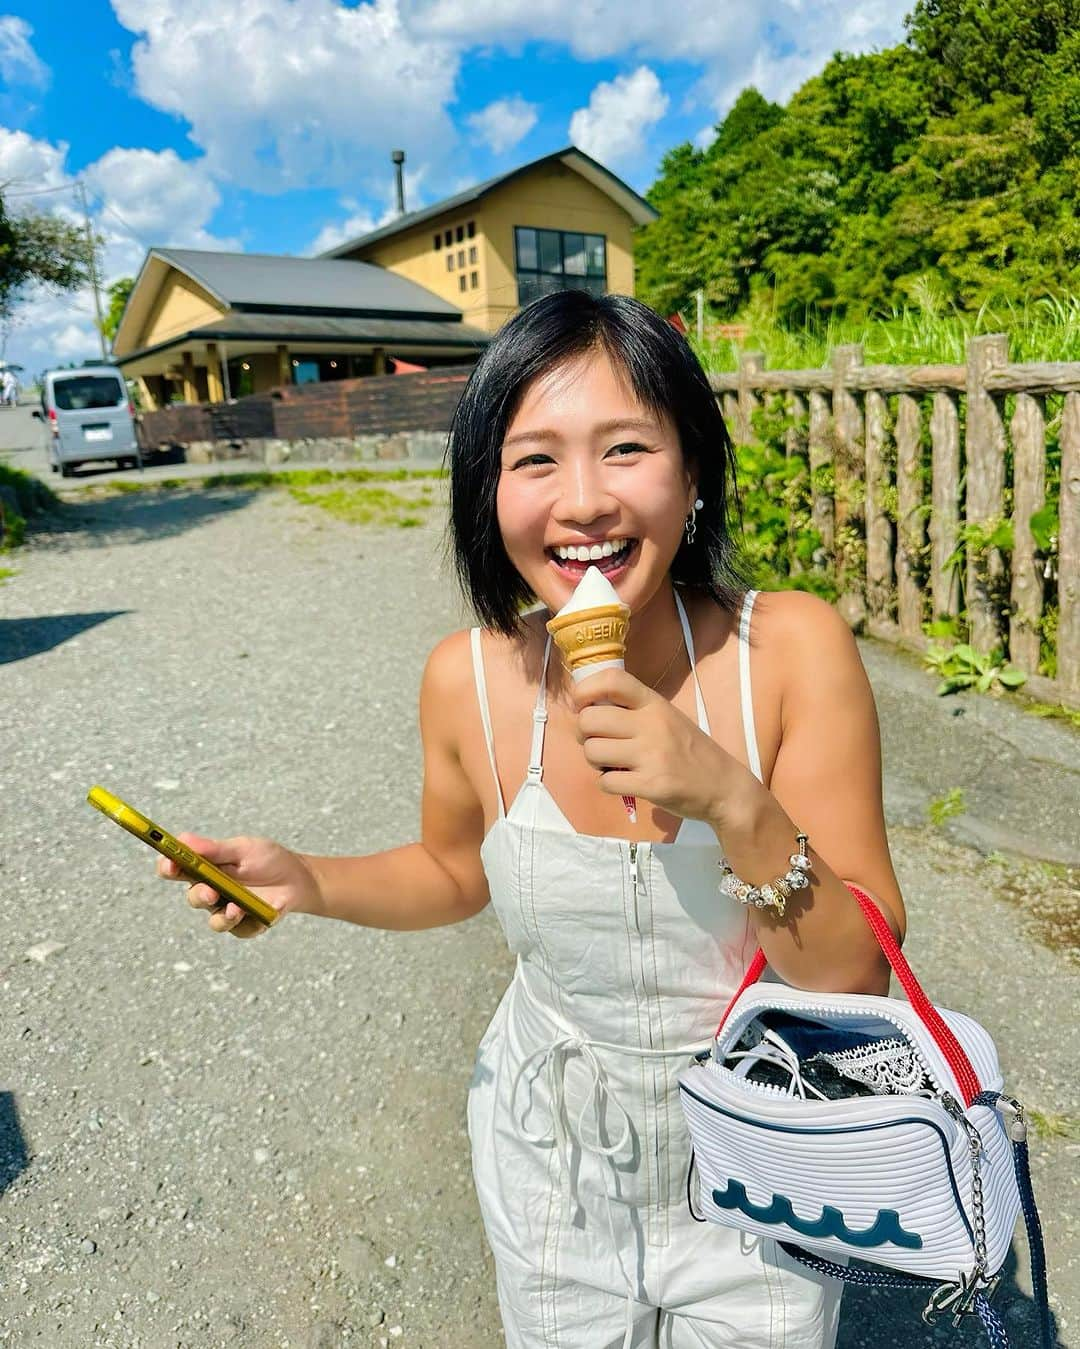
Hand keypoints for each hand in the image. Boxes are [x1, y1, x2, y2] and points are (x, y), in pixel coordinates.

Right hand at [156, 832, 317, 938]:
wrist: (298, 878)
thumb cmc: (267, 859)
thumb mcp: (243, 849)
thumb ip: (215, 849)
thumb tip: (183, 840)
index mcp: (205, 869)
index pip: (176, 869)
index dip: (168, 867)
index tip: (171, 863)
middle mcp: (212, 891)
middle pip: (193, 898)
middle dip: (200, 895)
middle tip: (211, 892)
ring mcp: (227, 910)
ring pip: (215, 921)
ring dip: (224, 917)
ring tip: (238, 909)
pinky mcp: (245, 926)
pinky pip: (241, 931)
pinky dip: (254, 921)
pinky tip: (269, 910)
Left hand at [570, 667, 736, 823]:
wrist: (724, 787)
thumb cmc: (690, 752)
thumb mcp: (667, 719)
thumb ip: (632, 712)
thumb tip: (585, 711)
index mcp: (655, 704)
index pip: (612, 680)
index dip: (585, 689)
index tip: (582, 705)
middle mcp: (652, 725)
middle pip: (590, 720)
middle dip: (584, 734)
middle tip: (597, 742)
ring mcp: (652, 755)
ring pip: (592, 752)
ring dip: (594, 762)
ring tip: (612, 764)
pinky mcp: (651, 785)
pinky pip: (605, 782)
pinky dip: (607, 784)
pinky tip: (623, 782)